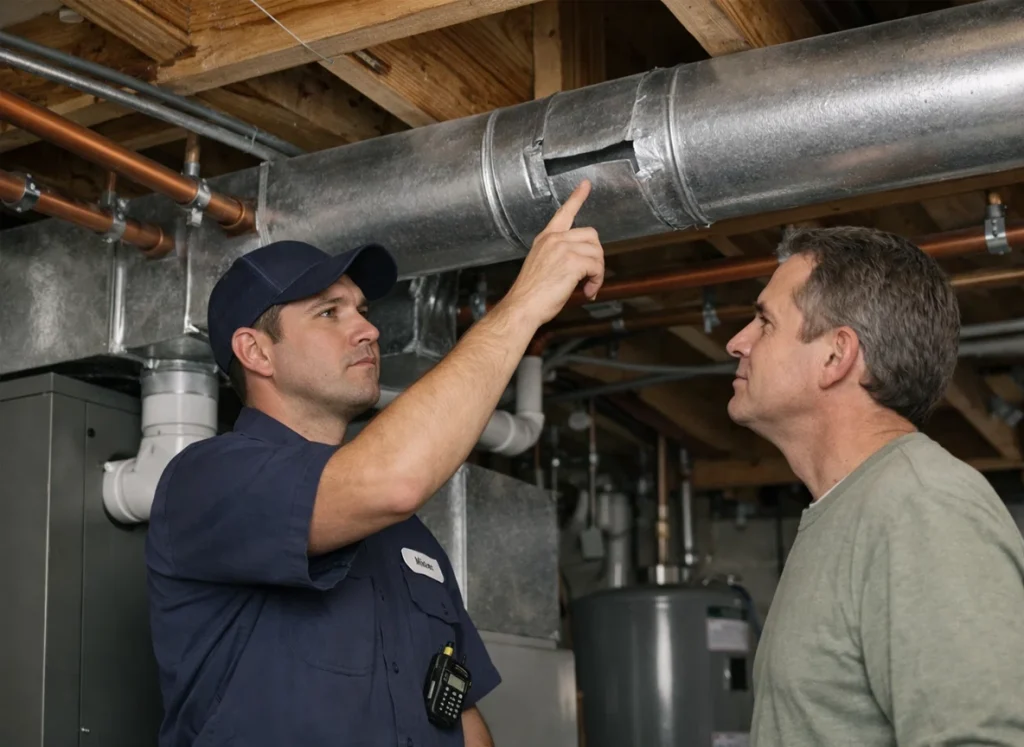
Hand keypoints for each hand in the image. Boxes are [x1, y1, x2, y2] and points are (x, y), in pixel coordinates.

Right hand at [502, 179, 604, 327]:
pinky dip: (596, 281)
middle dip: (596, 257)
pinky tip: (587, 292)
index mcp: (546, 239)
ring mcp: (563, 248)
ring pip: (597, 253)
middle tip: (590, 277)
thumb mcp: (542, 266)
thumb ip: (559, 257)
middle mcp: (554, 239)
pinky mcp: (572, 261)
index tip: (585, 185)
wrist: (522, 307)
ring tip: (587, 288)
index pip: (564, 212)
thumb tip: (581, 265)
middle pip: (591, 235)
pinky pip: (596, 267)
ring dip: (597, 273)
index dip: (577, 197)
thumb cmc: (530, 295)